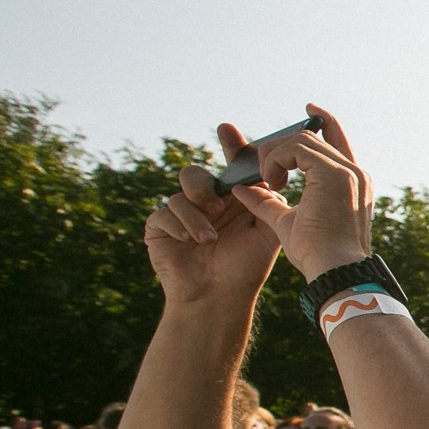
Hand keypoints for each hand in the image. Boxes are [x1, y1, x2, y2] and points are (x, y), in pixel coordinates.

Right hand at [147, 124, 283, 306]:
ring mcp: (181, 214)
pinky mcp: (159, 227)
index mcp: (232, 200)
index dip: (230, 146)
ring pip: (180, 192)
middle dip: (206, 186)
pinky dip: (179, 225)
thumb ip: (268, 204)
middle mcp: (205, 203)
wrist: (220, 298)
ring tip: (209, 236)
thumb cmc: (245, 268)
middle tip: (217, 205)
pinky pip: (163, 212)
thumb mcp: (266, 234)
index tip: (228, 130)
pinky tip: (190, 241)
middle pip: (197, 174)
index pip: (230, 167)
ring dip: (196, 213)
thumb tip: (268, 177)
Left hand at [226, 104, 374, 280]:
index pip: (339, 142)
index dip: (325, 122)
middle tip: (264, 172)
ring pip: (301, 140)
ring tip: (269, 182)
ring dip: (275, 156)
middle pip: (312, 138)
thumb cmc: (317, 256)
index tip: (309, 108)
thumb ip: (268, 203)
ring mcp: (347, 172)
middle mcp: (355, 173)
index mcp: (353, 184)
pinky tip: (272, 181)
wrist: (334, 271)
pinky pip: (295, 148)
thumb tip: (241, 188)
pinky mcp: (334, 174)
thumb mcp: (287, 223)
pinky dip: (276, 161)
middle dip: (281, 147)